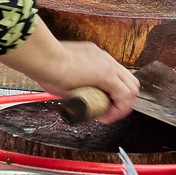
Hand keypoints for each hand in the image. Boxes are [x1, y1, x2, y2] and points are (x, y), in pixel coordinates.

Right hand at [0, 19, 140, 121]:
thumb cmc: (46, 65)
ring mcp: (107, 65)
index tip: (100, 103)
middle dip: (122, 100)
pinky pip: (124, 94)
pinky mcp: (106, 74)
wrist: (44, 58)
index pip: (115, 75)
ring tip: (107, 115)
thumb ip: (71, 82)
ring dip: (122, 105)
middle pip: (128, 81)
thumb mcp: (64, 73)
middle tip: (107, 111)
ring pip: (131, 87)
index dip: (113, 93)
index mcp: (95, 57)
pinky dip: (119, 109)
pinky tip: (105, 117)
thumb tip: (69, 93)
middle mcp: (105, 59)